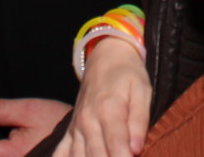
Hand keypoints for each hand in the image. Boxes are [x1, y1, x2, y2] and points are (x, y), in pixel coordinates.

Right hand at [53, 37, 150, 156]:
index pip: (116, 147)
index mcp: (109, 110)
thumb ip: (139, 121)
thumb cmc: (128, 75)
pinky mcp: (70, 132)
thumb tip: (136, 149)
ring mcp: (76, 128)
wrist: (106, 57)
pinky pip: (61, 154)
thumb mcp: (142, 91)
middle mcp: (88, 122)